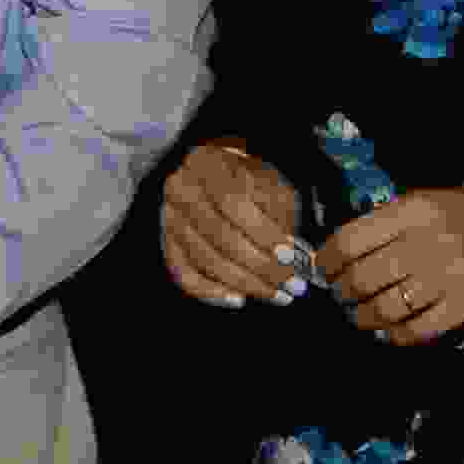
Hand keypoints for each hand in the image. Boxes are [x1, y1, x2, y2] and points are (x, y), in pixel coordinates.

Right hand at [159, 140, 311, 306]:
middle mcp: (180, 187)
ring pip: (204, 258)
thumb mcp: (271, 184)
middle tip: (291, 285)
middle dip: (260, 266)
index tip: (291, 256)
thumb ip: (281, 215)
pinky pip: (183, 274)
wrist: (219, 179)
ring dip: (244, 283)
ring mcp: (168, 217)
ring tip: (276, 294)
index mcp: (206, 163)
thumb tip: (297, 256)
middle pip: (218, 235)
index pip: (232, 201)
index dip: (262, 232)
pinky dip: (211, 291)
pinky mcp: (166, 241)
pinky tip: (238, 299)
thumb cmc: (251, 182)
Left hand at [317, 184, 463, 346]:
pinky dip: (395, 335)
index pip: (350, 240)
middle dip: (342, 292)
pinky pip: (416, 330)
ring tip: (360, 315)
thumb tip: (341, 251)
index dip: (328, 260)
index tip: (325, 269)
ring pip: (384, 308)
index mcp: (415, 210)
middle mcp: (428, 243)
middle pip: (362, 278)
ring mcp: (448, 277)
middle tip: (341, 295)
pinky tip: (389, 330)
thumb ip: (390, 221)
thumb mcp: (430, 200)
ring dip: (363, 317)